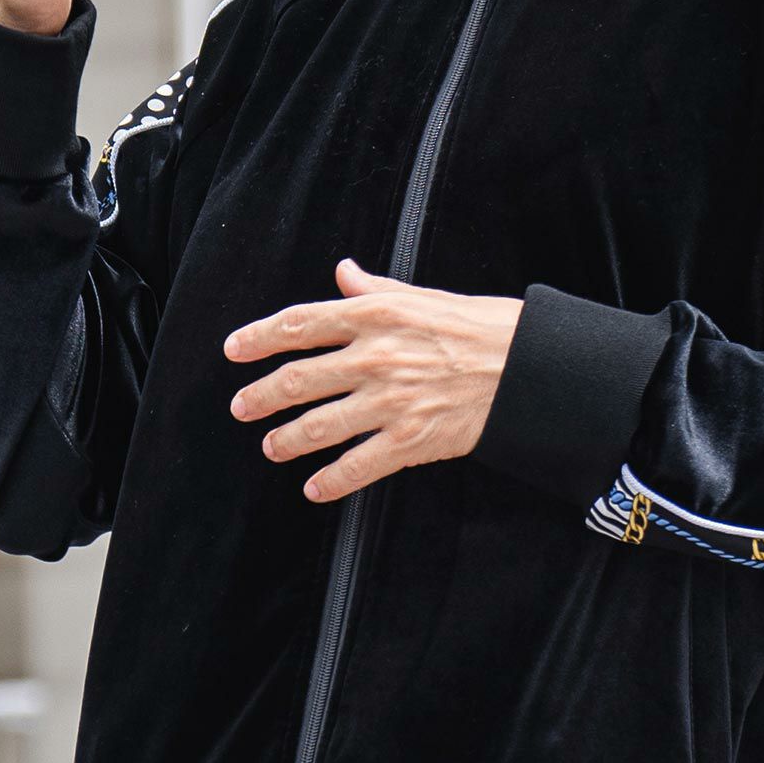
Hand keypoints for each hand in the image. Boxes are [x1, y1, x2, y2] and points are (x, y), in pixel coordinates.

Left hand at [223, 257, 523, 502]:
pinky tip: (314, 488)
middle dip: (261, 397)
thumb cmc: (483, 327)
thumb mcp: (425, 297)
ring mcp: (389, 401)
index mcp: (375, 315)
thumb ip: (376, 289)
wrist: (530, 367)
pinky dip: (331, 481)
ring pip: (318, 425)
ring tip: (272, 446)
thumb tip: (344, 273)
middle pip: (297, 379)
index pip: (300, 324)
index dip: (259, 338)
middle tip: (241, 408)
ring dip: (287, 440)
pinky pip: (357, 466)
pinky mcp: (410, 439)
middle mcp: (374, 357)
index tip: (234, 351)